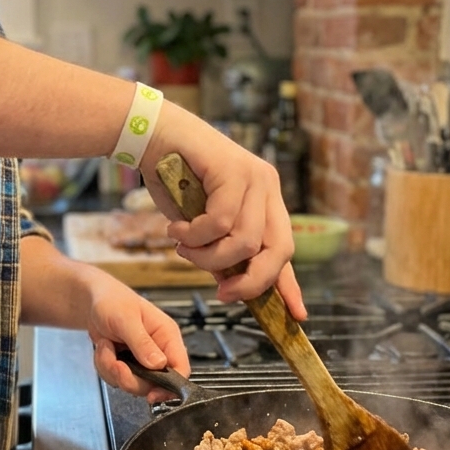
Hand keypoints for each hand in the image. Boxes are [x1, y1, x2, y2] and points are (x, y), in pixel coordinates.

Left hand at [85, 273, 189, 403]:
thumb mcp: (127, 319)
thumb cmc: (113, 300)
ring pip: (132, 383)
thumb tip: (159, 364)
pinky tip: (104, 348)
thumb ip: (142, 342)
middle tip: (116, 364)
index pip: (181, 368)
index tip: (153, 394)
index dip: (170, 387)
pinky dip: (105, 367)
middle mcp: (157, 350)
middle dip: (130, 378)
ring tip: (106, 346)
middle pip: (154, 383)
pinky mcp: (126, 364)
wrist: (93, 301)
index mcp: (167, 336)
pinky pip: (117, 379)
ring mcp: (141, 359)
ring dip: (113, 369)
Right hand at [139, 105, 307, 321]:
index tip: (297, 314)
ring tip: (183, 248)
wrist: (152, 135)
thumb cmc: (173, 177)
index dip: (290, 284)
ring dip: (208, 257)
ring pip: (246, 242)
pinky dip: (195, 236)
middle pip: (278, 250)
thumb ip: (221, 250)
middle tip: (222, 292)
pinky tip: (176, 230)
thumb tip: (234, 286)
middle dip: (251, 281)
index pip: (284, 247)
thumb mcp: (201, 224)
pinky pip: (221, 222)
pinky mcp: (235, 170)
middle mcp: (267, 187)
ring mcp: (255, 177)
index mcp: (265, 200)